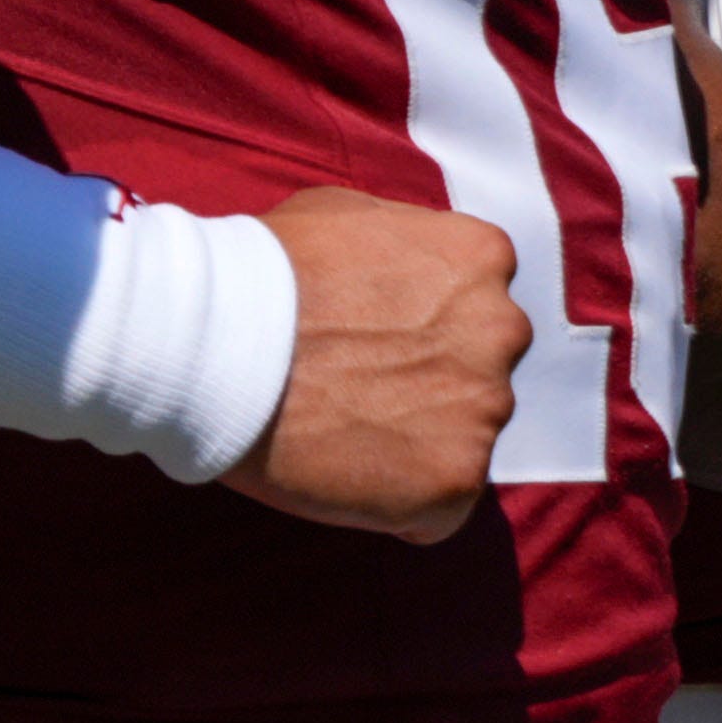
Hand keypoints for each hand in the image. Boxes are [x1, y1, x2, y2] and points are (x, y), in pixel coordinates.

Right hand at [223, 187, 526, 543]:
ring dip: (417, 445)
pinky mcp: (456, 479)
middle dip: (433, 385)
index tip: (377, 344)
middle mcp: (502, 330)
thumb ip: (405, 243)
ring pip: (465, 438)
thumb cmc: (266, 272)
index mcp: (482, 260)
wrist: (219, 342)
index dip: (424, 330)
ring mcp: (483, 407)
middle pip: (480, 371)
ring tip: (345, 438)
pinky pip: (441, 508)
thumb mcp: (348, 213)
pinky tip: (347, 481)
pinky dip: (401, 505)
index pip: (478, 305)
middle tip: (360, 394)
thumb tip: (409, 265)